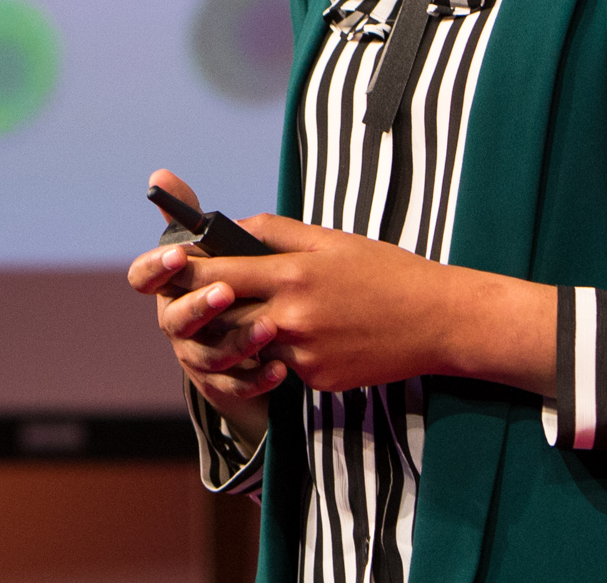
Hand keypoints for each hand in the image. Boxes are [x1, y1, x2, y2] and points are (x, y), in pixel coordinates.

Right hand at [126, 171, 289, 426]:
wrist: (250, 340)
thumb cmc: (230, 280)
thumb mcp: (216, 248)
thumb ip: (190, 215)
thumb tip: (159, 175)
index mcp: (169, 288)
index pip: (143, 277)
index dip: (156, 267)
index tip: (179, 255)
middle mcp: (175, 323)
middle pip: (175, 318)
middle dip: (199, 305)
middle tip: (227, 291)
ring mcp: (195, 357)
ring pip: (207, 355)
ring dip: (236, 342)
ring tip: (269, 328)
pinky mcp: (221, 385)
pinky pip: (235, 386)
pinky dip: (256, 378)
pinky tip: (281, 367)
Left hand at [127, 173, 557, 400]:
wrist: (438, 321)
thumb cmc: (385, 271)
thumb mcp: (330, 239)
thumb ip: (277, 233)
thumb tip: (234, 227)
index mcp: (293, 273)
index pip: (219, 273)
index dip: (188, 270)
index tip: (168, 264)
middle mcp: (292, 316)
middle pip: (222, 315)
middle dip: (202, 306)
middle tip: (187, 296)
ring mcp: (304, 353)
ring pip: (248, 344)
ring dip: (238, 332)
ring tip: (238, 316)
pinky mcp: (318, 381)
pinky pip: (281, 366)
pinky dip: (278, 353)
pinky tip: (298, 338)